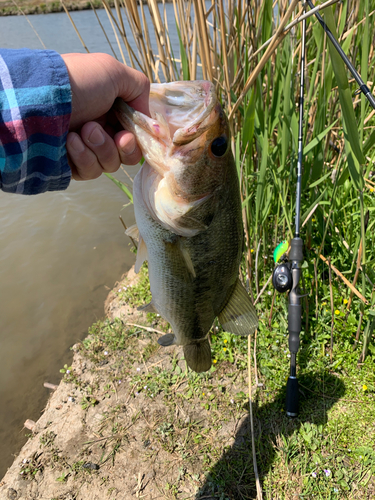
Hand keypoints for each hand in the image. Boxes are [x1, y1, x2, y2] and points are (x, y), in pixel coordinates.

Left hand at [62, 53, 149, 180]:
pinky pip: (90, 171)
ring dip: (101, 147)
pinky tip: (70, 140)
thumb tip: (148, 119)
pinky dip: (83, 156)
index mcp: (112, 111)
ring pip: (110, 164)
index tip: (131, 134)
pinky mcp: (72, 165)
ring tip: (83, 129)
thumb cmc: (78, 82)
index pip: (136, 136)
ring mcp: (86, 149)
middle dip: (122, 146)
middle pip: (127, 155)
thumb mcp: (114, 72)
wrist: (42, 98)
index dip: (138, 140)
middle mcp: (101, 131)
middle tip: (111, 134)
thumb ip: (140, 89)